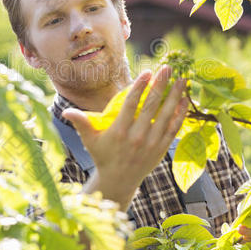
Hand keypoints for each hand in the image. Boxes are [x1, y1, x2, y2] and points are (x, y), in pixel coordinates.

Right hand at [62, 65, 188, 209]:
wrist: (118, 181)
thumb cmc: (102, 155)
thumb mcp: (89, 140)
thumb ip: (81, 122)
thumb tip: (65, 111)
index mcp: (119, 132)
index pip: (131, 104)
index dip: (139, 87)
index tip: (147, 72)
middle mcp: (137, 137)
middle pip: (151, 106)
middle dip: (160, 85)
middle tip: (167, 68)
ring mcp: (151, 143)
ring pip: (166, 115)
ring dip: (175, 96)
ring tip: (181, 79)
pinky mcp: (161, 149)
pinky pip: (173, 128)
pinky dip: (181, 114)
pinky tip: (185, 99)